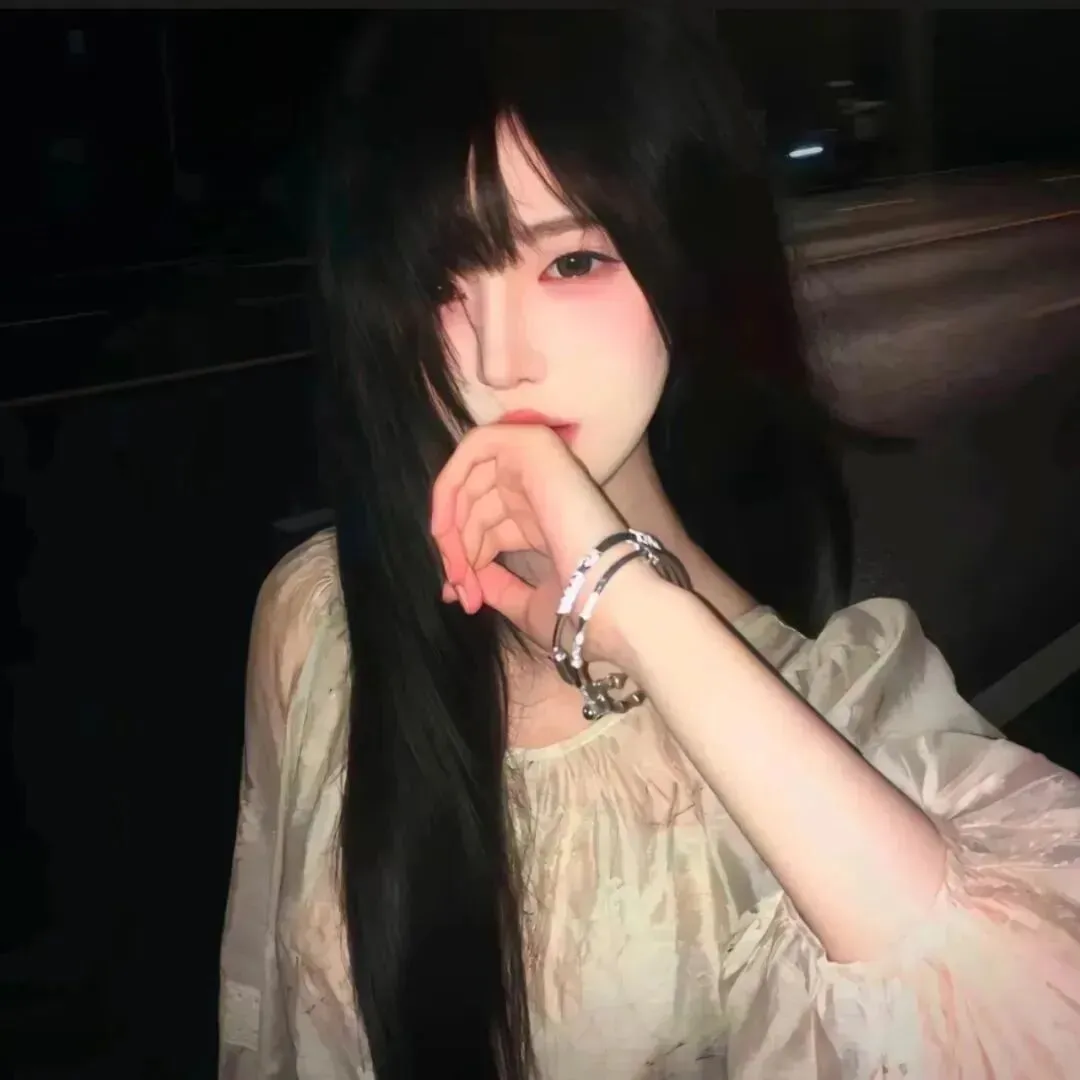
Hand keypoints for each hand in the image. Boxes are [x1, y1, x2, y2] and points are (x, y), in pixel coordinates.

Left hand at [429, 424, 629, 658]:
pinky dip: (450, 482)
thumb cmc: (575, 610)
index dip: (465, 556)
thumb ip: (493, 585)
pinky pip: (477, 445)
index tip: (460, 595)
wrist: (606, 599)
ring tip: (459, 571)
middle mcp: (540, 490)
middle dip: (455, 545)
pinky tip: (446, 525)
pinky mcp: (534, 445)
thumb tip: (457, 581)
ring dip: (450, 526)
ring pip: (469, 478)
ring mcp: (539, 464)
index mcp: (543, 520)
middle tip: (457, 586)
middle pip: (474, 502)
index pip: (487, 525)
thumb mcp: (524, 603)